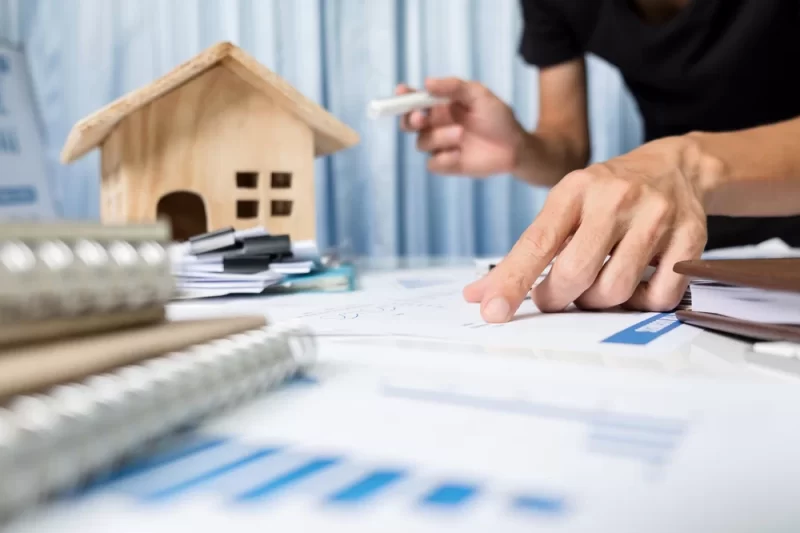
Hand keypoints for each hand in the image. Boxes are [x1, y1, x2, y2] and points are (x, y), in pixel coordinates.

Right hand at [397, 78, 526, 176]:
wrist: (514, 146)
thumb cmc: (497, 117)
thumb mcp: (479, 95)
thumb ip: (454, 87)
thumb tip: (427, 83)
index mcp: (439, 107)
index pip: (414, 101)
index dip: (403, 97)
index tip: (401, 92)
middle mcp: (436, 126)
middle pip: (408, 124)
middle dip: (410, 119)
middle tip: (422, 117)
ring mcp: (440, 146)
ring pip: (422, 142)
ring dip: (439, 137)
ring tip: (461, 133)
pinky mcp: (447, 164)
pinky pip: (433, 163)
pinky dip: (444, 158)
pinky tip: (460, 154)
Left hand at [463, 137, 708, 321]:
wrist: (675, 167)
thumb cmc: (606, 195)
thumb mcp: (564, 208)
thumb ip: (524, 252)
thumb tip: (478, 295)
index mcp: (574, 189)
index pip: (537, 243)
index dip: (512, 281)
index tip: (492, 311)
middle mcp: (616, 198)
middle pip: (576, 273)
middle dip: (557, 297)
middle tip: (555, 296)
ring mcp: (656, 216)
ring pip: (614, 290)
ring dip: (597, 302)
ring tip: (595, 285)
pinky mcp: (690, 238)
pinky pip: (658, 296)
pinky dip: (641, 303)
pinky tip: (635, 284)